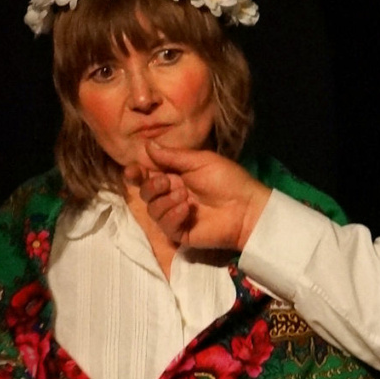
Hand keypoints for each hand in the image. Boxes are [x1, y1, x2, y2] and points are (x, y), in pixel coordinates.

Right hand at [129, 141, 269, 251]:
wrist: (246, 207)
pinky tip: (185, 210)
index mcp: (175, 177)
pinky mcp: (180, 233)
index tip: (133, 170)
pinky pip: (165, 225)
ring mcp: (175, 216)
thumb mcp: (200, 161)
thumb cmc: (228, 180)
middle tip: (167, 182)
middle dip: (151, 186)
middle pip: (145, 192)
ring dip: (164, 201)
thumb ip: (172, 156)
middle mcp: (172, 196)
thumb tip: (147, 145)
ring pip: (152, 209)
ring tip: (185, 197)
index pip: (147, 175)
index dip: (136, 173)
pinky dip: (171, 215)